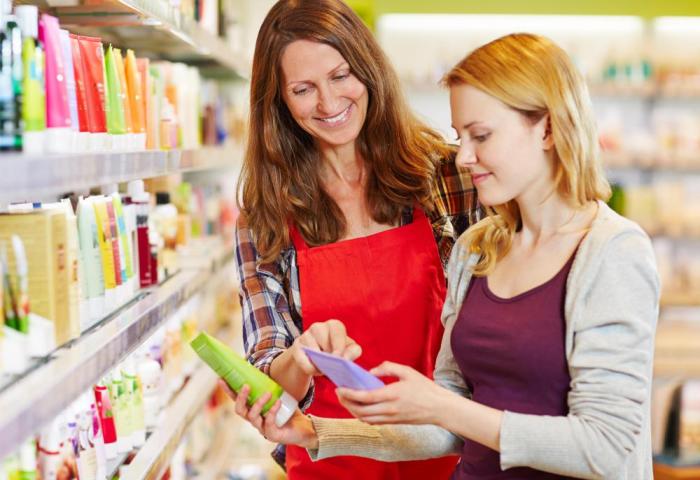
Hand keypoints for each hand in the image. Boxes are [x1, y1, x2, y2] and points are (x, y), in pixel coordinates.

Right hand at [220, 380, 318, 448]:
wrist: (304, 427)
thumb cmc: (289, 411)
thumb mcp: (278, 394)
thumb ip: (270, 384)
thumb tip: (263, 366)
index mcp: (253, 410)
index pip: (236, 400)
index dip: (228, 390)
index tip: (221, 379)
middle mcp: (254, 420)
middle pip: (240, 410)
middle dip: (240, 397)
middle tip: (246, 386)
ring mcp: (262, 428)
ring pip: (252, 416)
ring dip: (258, 403)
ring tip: (268, 393)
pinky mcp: (272, 434)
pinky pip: (268, 423)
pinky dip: (272, 411)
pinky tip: (277, 402)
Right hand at [290, 319, 361, 375]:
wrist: (315, 360)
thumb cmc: (335, 353)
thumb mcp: (347, 351)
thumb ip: (352, 352)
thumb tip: (345, 358)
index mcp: (334, 325)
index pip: (337, 328)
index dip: (339, 344)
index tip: (341, 359)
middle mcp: (318, 327)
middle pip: (321, 333)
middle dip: (327, 350)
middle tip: (332, 364)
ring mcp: (305, 336)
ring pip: (311, 346)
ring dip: (318, 360)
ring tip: (324, 369)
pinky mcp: (296, 347)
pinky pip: (301, 357)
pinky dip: (308, 366)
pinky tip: (315, 370)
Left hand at [336, 361, 452, 425]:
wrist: (439, 408)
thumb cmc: (424, 388)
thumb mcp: (407, 371)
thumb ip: (387, 368)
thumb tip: (371, 372)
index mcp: (392, 394)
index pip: (364, 397)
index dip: (349, 394)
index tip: (339, 388)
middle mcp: (389, 409)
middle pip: (360, 411)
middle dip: (346, 403)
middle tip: (339, 393)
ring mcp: (391, 418)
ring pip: (365, 419)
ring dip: (352, 410)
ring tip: (346, 400)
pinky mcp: (393, 422)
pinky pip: (373, 422)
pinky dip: (362, 416)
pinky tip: (359, 408)